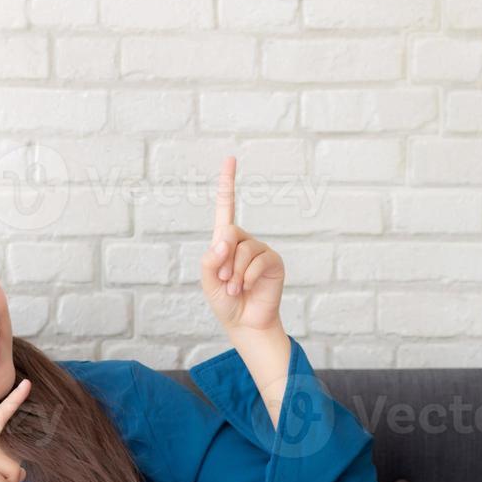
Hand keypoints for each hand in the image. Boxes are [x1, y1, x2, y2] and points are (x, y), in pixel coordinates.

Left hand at [200, 155, 284, 331]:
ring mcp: (260, 250)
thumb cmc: (225, 301)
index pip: (227, 206)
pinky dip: (247, 277)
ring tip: (234, 289)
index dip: (228, 182)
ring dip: (234, 274)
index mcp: (225, 241)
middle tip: (223, 280)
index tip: (230, 158)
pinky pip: (258, 261)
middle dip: (223, 260)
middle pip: (230, 233)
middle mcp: (244, 241)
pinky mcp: (274, 262)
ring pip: (243, 250)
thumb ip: (210, 258)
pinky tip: (246, 288)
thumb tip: (225, 238)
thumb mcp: (208, 280)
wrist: (245, 323)